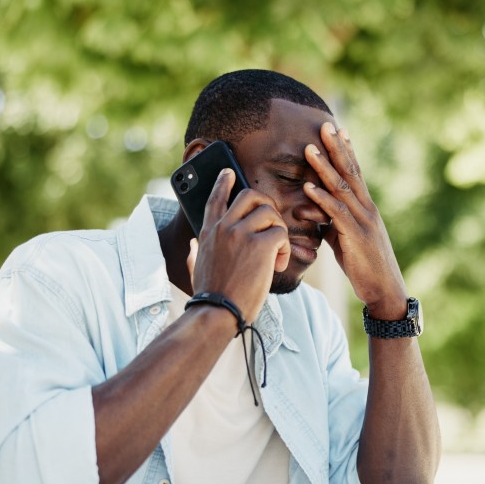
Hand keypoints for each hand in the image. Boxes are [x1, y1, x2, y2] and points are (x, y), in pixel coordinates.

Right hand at [187, 169, 290, 320]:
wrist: (216, 311)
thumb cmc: (212, 296)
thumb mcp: (200, 265)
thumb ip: (203, 250)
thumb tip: (198, 247)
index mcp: (208, 231)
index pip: (216, 197)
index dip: (224, 182)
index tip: (230, 172)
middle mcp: (224, 227)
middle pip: (251, 195)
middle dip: (267, 205)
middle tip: (273, 224)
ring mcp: (241, 234)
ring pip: (271, 213)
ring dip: (280, 232)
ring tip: (277, 254)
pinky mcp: (260, 245)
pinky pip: (282, 234)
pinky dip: (285, 250)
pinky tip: (279, 265)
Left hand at [303, 123, 407, 319]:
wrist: (385, 290)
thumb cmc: (364, 266)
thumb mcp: (344, 240)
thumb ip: (329, 223)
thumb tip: (311, 212)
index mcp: (366, 207)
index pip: (356, 172)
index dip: (346, 150)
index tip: (338, 129)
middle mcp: (367, 209)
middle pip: (350, 172)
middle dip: (336, 148)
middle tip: (325, 125)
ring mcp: (363, 221)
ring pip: (342, 188)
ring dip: (324, 167)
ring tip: (309, 148)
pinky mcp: (356, 236)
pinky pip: (337, 213)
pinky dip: (322, 199)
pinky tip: (309, 187)